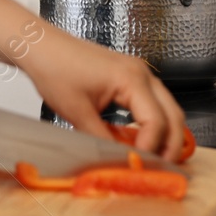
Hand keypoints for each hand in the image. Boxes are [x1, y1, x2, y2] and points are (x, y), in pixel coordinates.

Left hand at [22, 30, 188, 161]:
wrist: (42, 46)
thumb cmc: (55, 69)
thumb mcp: (77, 112)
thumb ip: (102, 140)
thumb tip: (120, 162)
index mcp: (132, 79)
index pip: (156, 121)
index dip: (151, 148)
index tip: (140, 166)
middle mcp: (141, 73)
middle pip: (173, 114)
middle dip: (171, 144)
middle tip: (162, 169)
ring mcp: (138, 72)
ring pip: (167, 108)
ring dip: (165, 133)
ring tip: (153, 158)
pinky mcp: (129, 75)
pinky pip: (152, 102)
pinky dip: (153, 122)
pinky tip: (140, 139)